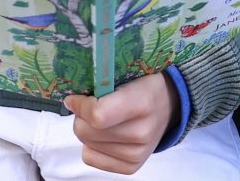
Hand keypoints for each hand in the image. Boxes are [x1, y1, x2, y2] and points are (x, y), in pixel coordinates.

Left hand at [64, 72, 178, 174]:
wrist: (169, 104)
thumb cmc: (143, 84)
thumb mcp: (128, 72)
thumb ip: (101, 83)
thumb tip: (70, 101)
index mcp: (141, 103)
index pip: (97, 115)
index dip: (80, 106)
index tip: (74, 98)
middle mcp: (141, 133)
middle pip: (87, 132)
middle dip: (80, 117)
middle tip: (88, 106)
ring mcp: (137, 154)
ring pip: (87, 146)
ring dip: (86, 130)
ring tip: (100, 118)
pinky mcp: (132, 167)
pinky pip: (91, 159)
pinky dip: (91, 145)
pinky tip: (103, 134)